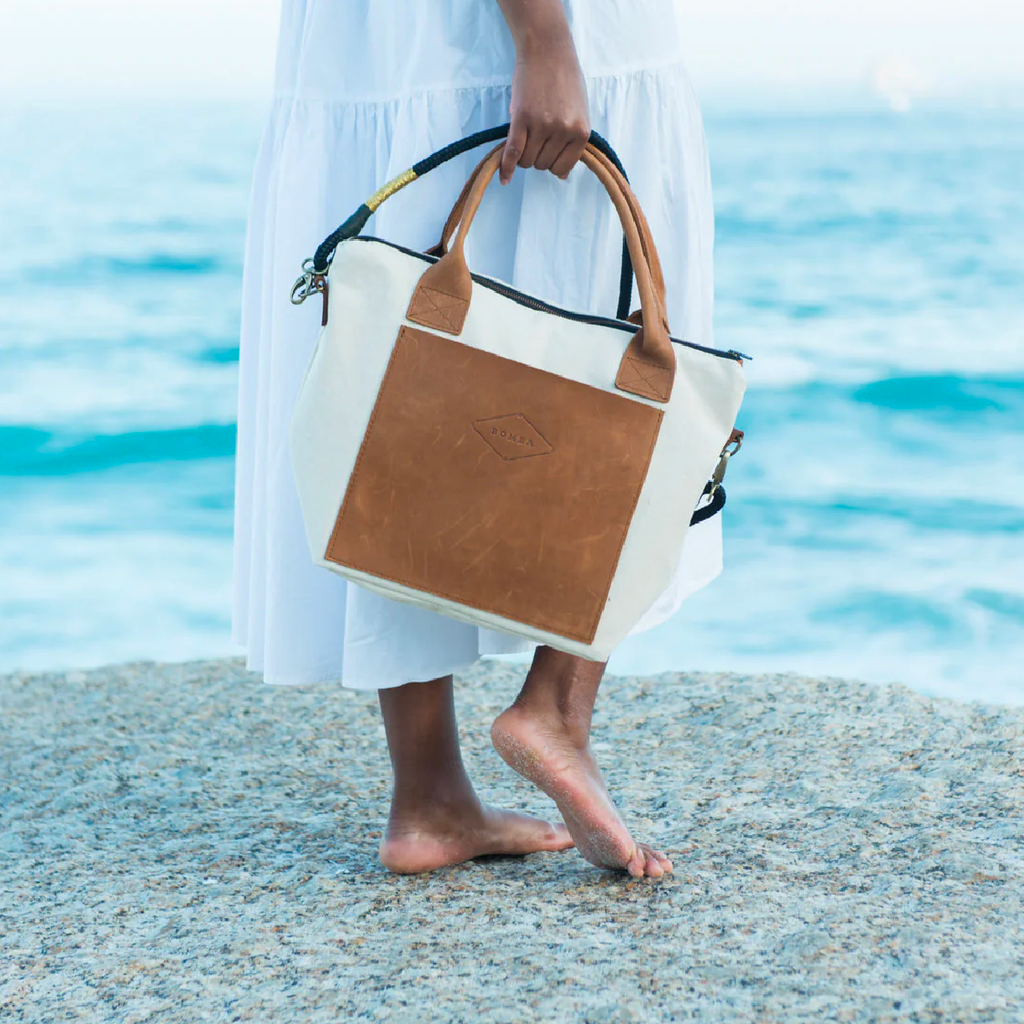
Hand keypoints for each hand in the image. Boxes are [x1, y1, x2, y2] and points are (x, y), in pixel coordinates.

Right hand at [500, 29, 589, 184]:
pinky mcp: (522, 118)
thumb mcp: (578, 113)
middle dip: (536, 155)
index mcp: (581, 132)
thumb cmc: (564, 81)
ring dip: (522, 154)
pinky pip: (513, 151)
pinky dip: (507, 167)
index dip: (551, 163)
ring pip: (527, 160)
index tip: (546, 152)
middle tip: (535, 136)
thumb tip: (563, 177)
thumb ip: (572, 143)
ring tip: (525, 135)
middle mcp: (563, 131)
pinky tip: (504, 178)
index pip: (561, 168)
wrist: (548, 50)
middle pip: (542, 165)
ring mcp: (542, 125)